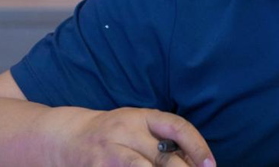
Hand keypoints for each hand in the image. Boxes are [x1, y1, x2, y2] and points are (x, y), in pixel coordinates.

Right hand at [59, 106, 214, 166]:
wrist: (67, 138)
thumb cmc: (114, 135)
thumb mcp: (138, 127)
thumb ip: (164, 140)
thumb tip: (196, 161)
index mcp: (142, 117)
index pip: (177, 127)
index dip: (198, 146)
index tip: (211, 165)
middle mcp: (126, 132)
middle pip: (163, 156)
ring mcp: (109, 153)